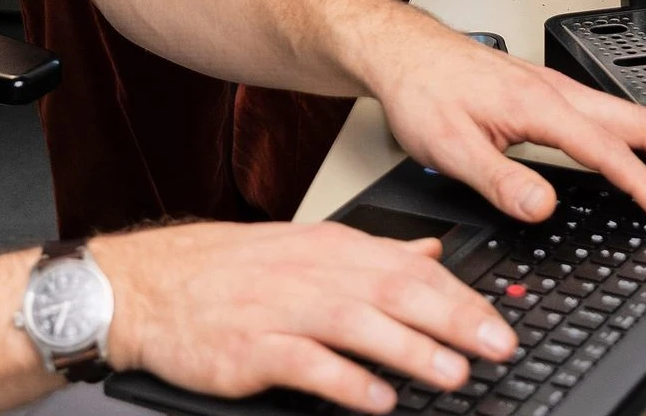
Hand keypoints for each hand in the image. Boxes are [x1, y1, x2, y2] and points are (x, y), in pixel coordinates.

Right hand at [96, 220, 515, 413]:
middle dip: (452, 319)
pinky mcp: (250, 349)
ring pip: (356, 324)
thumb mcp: (305, 249)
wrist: (146, 286)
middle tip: (497, 346)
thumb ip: (373, 253)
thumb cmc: (227, 273)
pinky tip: (376, 398)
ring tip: (451, 373)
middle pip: (394, 291)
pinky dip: (344, 380)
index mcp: (329, 248)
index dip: (459, 296)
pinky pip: (305, 364)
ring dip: (409, 350)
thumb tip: (432, 251)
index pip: (409, 267)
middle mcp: (310, 273)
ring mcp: (279, 310)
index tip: (499, 323)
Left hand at [362, 24, 645, 227]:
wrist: (401, 52)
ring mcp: (553, 88)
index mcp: (538, 104)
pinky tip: (642, 149)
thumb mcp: (449, 146)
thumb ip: (499, 180)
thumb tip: (542, 207)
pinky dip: (639, 132)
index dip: (643, 184)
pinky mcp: (545, 91)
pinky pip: (606, 111)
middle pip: (637, 120)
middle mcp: (554, 90)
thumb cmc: (422, 91)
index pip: (605, 149)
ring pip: (626, 113)